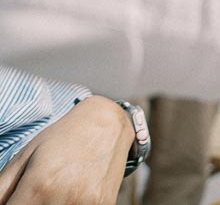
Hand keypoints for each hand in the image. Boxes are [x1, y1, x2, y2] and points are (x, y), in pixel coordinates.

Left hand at [0, 95, 132, 204]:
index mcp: (40, 183)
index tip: (14, 200)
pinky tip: (69, 195)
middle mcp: (66, 197)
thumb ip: (0, 190)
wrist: (108, 124)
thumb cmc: (61, 139)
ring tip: (50, 194)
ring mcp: (89, 204)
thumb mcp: (22, 158)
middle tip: (33, 196)